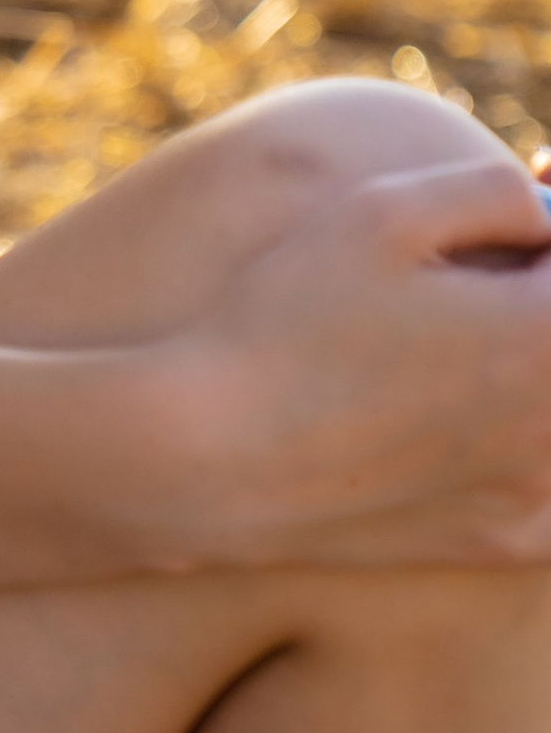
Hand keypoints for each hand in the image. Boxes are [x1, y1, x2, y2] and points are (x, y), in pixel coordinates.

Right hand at [185, 155, 550, 571]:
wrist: (215, 455)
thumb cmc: (288, 321)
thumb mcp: (382, 213)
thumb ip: (494, 191)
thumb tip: (543, 216)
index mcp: (545, 334)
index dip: (545, 236)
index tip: (520, 229)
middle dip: (537, 297)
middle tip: (483, 279)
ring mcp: (541, 492)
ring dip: (532, 369)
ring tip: (461, 346)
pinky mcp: (508, 540)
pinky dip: (533, 452)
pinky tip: (476, 424)